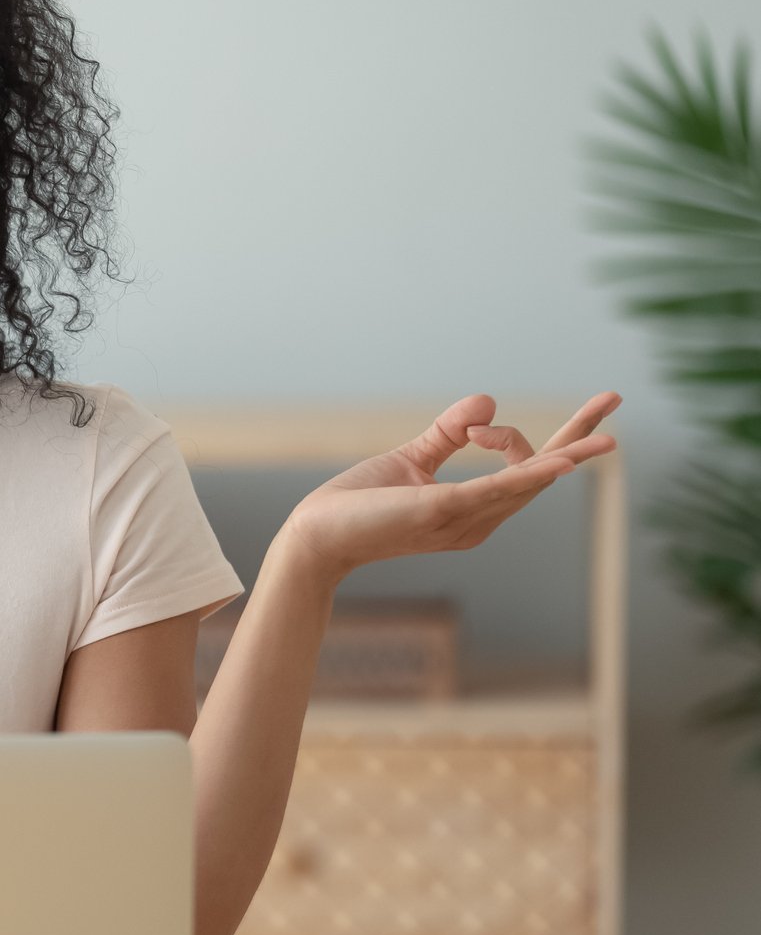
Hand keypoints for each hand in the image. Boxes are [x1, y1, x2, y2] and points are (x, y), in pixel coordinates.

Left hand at [281, 391, 621, 582]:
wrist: (318, 534)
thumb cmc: (361, 503)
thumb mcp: (413, 459)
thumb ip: (449, 434)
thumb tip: (489, 400)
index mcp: (475, 509)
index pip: (521, 466)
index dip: (507, 433)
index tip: (473, 425)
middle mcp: (479, 520)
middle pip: (542, 474)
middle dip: (580, 438)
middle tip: (615, 399)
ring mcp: (465, 519)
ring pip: (527, 481)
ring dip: (569, 454)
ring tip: (610, 435)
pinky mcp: (444, 511)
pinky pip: (496, 490)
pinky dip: (529, 475)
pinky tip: (563, 462)